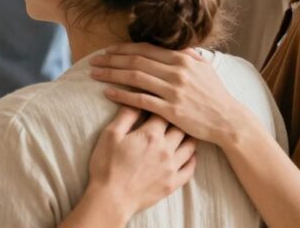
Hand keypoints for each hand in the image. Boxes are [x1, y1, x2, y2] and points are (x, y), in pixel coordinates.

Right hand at [82, 107, 196, 223]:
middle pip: (181, 127)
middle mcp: (166, 149)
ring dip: (189, 136)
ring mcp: (171, 167)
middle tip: (177, 114)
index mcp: (150, 135)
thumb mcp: (111, 135)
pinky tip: (190, 154)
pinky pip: (190, 169)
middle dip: (178, 119)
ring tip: (187, 130)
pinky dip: (192, 159)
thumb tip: (135, 100)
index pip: (163, 112)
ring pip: (190, 146)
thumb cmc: (107, 165)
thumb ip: (126, 116)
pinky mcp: (172, 183)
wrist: (111, 198)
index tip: (160, 102)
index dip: (162, 105)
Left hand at [89, 44, 244, 145]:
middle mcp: (176, 72)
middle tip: (93, 60)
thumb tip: (176, 45)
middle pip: (135, 61)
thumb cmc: (215, 95)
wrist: (228, 121)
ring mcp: (173, 91)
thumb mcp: (205, 68)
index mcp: (182, 59)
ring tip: (94, 74)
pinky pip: (140, 100)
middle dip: (111, 59)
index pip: (145, 50)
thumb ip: (189, 54)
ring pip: (134, 78)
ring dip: (111, 74)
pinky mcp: (171, 110)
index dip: (123, 49)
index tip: (107, 51)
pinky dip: (122, 95)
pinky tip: (108, 93)